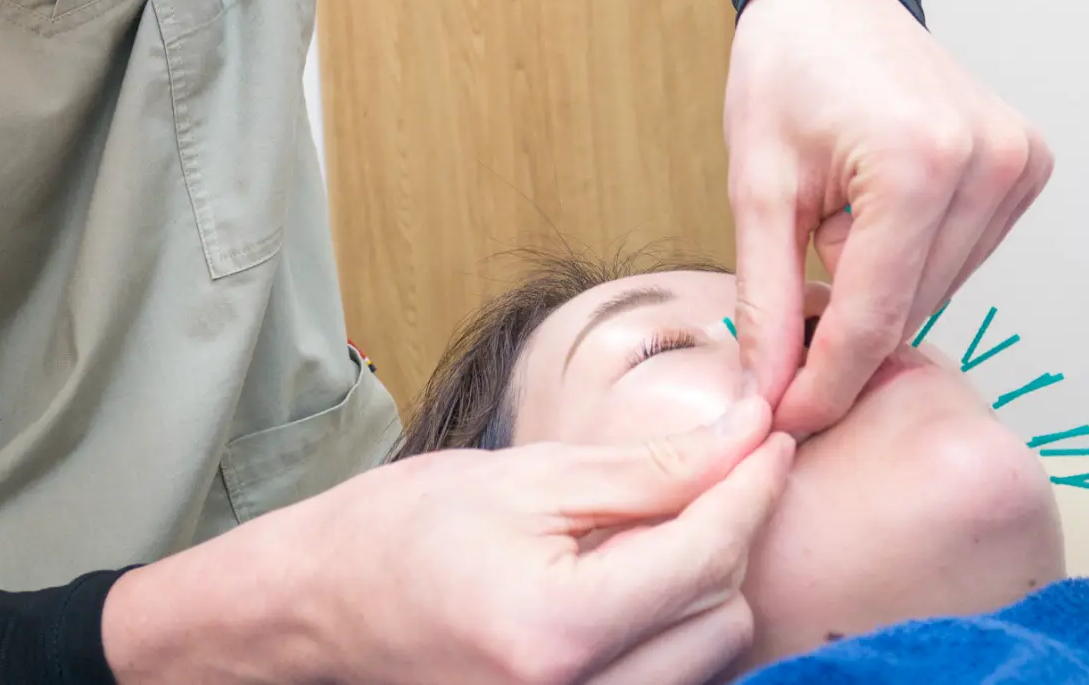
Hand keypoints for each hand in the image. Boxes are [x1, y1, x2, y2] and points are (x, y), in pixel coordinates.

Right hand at [102, 398, 792, 684]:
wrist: (318, 611)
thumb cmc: (404, 531)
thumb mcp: (528, 478)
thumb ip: (650, 469)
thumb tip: (749, 433)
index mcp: (557, 631)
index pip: (708, 554)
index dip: (752, 483)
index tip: (769, 432)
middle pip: (725, 614)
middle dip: (725, 534)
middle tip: (695, 474)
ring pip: (712, 657)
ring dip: (704, 588)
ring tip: (645, 535)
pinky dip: (675, 633)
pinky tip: (634, 587)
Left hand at [725, 0, 1052, 436]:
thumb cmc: (784, 75)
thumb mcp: (756, 187)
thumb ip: (769, 299)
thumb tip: (772, 394)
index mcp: (917, 163)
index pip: (874, 317)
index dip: (825, 382)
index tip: (787, 422)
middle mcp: (987, 164)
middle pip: (910, 308)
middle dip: (847, 323)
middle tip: (792, 286)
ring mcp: (1018, 162)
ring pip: (940, 289)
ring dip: (883, 280)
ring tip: (839, 212)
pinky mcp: (1029, 164)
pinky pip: (965, 254)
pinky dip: (915, 252)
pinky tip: (880, 203)